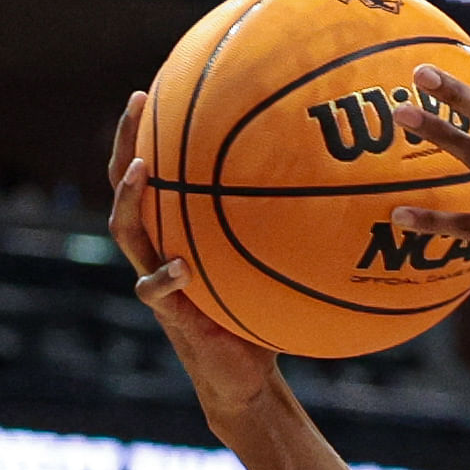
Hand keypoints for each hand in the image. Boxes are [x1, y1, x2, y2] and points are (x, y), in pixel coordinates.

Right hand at [106, 92, 280, 417]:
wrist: (246, 378)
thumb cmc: (264, 318)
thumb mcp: (279, 269)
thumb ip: (293, 238)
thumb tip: (344, 198)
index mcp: (178, 232)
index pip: (155, 172)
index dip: (148, 133)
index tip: (154, 91)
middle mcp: (158, 248)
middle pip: (125, 185)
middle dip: (126, 142)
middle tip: (137, 104)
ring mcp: (156, 279)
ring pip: (125, 230)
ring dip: (129, 198)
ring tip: (141, 171)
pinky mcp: (167, 314)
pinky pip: (153, 290)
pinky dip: (164, 277)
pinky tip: (180, 267)